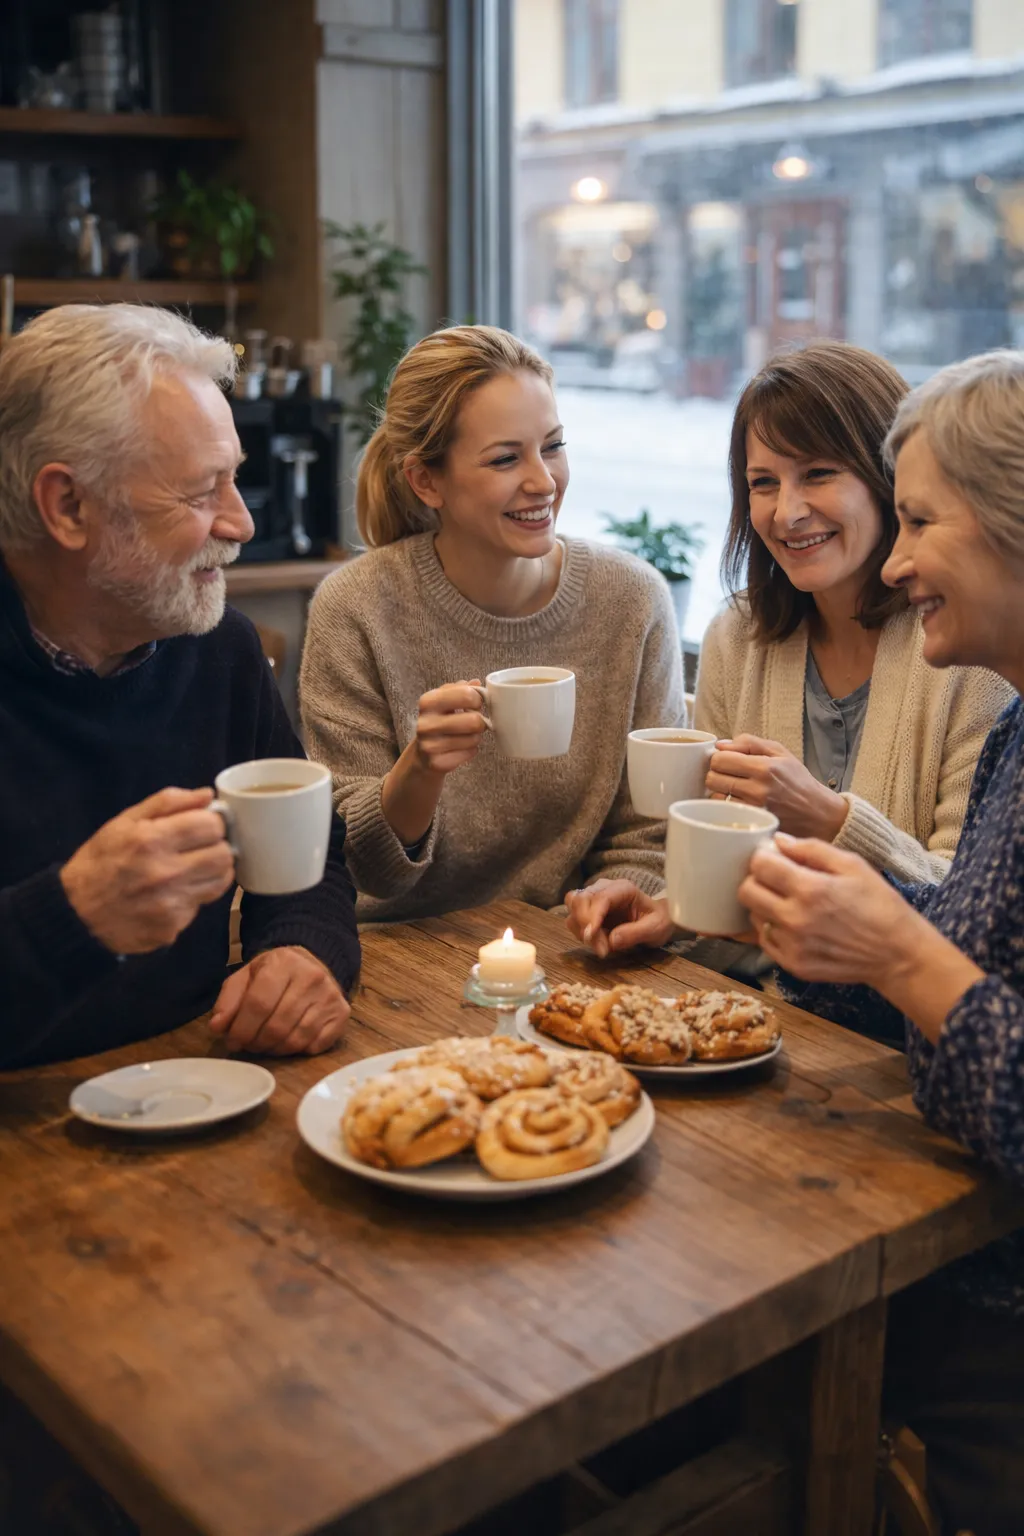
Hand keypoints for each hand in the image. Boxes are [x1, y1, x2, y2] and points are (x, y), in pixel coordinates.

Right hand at [61, 787, 234, 953]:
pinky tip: (172, 893)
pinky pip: (200, 907)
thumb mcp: (124, 822)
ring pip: (220, 882)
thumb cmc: (100, 862)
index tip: (203, 826)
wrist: (75, 913)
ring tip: (192, 868)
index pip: (212, 826)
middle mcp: (164, 874)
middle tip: (202, 848)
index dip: (212, 822)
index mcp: (151, 841)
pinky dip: (192, 897)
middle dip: (217, 847)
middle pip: (224, 855)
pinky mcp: (172, 928)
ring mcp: (170, 905)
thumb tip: (207, 795)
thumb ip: (168, 803)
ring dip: (212, 872)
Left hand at [209, 946, 348, 1054]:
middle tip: (248, 1044)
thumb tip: (218, 1027)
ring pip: (296, 1039)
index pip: (258, 1004)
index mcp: (284, 962)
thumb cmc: (274, 974)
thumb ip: (228, 1000)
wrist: (311, 965)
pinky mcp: (342, 1014)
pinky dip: (297, 1051)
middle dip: (256, 1042)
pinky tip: (287, 1041)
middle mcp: (312, 977)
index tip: (232, 1041)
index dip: (241, 1029)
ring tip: (265, 1043)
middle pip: (277, 1026)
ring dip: (275, 1049)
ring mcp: (330, 996)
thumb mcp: (246, 977)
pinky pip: (315, 1046)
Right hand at [412, 680, 488, 774]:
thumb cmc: (439, 721)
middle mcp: (425, 723)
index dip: (478, 699)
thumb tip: (476, 683)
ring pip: (474, 738)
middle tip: (474, 722)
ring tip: (465, 735)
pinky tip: (460, 748)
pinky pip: (470, 753)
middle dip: (480, 722)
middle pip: (474, 720)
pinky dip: (470, 750)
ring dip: (475, 737)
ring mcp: (430, 745)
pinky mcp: (437, 763)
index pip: (467, 694)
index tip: (475, 703)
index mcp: (427, 701)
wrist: (422, 754)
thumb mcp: (444, 700)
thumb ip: (460, 689)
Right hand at [565, 880, 674, 957]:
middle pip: (579, 898)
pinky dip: (581, 933)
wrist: (657, 920)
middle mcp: (605, 888)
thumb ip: (635, 933)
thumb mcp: (655, 928)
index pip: (600, 897)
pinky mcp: (588, 909)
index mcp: (623, 888)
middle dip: (584, 924)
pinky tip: (598, 942)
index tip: (591, 937)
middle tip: (601, 948)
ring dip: (581, 930)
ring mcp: (594, 897)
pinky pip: (574, 919)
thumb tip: (611, 941)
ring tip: (602, 947)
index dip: (592, 916)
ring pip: (572, 907)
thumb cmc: (659, 921)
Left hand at [706, 735, 848, 840]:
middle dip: (716, 774)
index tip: (726, 761)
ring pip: (715, 797)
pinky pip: (724, 812)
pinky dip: (726, 806)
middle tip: (729, 776)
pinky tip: (738, 803)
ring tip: (735, 790)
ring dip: (720, 792)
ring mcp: (753, 809)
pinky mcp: (751, 823)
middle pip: (712, 778)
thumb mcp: (779, 752)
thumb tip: (720, 745)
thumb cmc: (798, 781)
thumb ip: (749, 742)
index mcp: (764, 767)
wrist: (817, 813)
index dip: (719, 758)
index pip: (719, 760)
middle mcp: (757, 789)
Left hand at [738, 833, 923, 986]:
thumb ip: (811, 849)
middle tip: (775, 878)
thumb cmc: (879, 904)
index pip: (760, 866)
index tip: (772, 857)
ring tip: (788, 902)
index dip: (763, 857)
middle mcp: (795, 920)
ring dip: (764, 905)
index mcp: (811, 890)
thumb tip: (779, 841)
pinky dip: (773, 929)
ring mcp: (792, 946)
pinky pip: (766, 941)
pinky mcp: (793, 966)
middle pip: (747, 892)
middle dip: (756, 879)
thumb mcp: (853, 865)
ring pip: (754, 917)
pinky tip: (794, 924)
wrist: (897, 954)